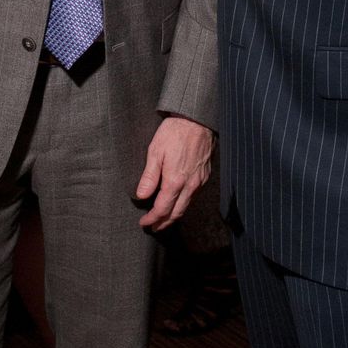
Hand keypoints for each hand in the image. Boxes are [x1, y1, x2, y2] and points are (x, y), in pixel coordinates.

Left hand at [134, 116, 213, 231]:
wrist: (197, 120)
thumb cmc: (175, 133)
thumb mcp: (155, 151)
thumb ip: (149, 176)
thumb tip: (141, 196)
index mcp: (175, 181)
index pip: (163, 209)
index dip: (152, 219)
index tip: (144, 223)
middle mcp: (190, 185)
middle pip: (176, 213)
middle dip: (164, 223)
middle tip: (153, 227)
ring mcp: (200, 181)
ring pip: (187, 206)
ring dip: (174, 215)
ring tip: (163, 218)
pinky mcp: (205, 176)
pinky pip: (194, 196)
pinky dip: (184, 204)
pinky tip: (177, 201)